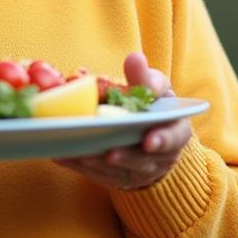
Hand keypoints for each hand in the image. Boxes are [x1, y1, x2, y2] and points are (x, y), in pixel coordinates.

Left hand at [54, 52, 190, 190]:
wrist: (148, 130)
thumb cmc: (150, 104)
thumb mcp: (152, 87)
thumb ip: (143, 77)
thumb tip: (135, 58)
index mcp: (174, 128)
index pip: (174, 137)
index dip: (162, 140)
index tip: (148, 141)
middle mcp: (161, 155)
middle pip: (144, 159)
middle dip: (126, 156)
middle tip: (108, 153)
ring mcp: (141, 170)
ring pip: (121, 171)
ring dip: (100, 164)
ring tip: (80, 154)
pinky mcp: (121, 179)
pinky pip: (101, 177)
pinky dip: (82, 168)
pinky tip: (63, 157)